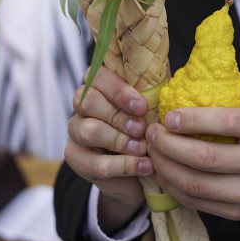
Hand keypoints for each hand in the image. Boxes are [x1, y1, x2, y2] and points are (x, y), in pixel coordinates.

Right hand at [65, 66, 154, 233]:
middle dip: (118, 116)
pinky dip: (123, 166)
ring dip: (119, 140)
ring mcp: (76, 131)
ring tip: (142, 148)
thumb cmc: (149, 129)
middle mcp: (82, 105)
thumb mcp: (154, 107)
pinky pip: (94, 163)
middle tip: (142, 129)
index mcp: (100, 85)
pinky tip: (144, 166)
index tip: (142, 106)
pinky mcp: (76, 158)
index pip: (97, 76)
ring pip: (88, 131)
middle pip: (87, 101)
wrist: (143, 167)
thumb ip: (154, 90)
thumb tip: (164, 73)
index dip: (118, 90)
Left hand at [146, 107, 239, 221]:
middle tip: (152, 133)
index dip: (193, 119)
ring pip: (196, 184)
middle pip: (206, 157)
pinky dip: (172, 187)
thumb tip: (178, 94)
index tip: (169, 117)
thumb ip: (226, 108)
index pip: (227, 122)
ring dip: (165, 168)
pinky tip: (162, 172)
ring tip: (152, 152)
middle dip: (169, 145)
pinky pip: (197, 202)